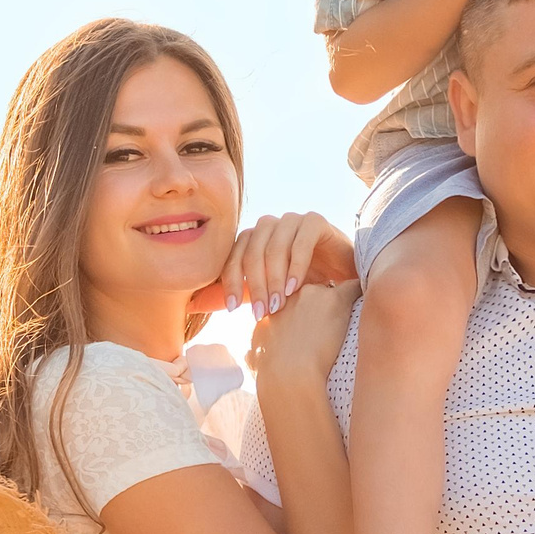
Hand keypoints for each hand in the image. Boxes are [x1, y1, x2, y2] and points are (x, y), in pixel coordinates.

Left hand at [193, 212, 356, 313]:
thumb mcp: (264, 293)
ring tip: (279, 305)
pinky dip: (296, 266)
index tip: (233, 311)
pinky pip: (301, 241)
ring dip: (274, 278)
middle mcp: (270, 225)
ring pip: (274, 246)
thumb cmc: (303, 288)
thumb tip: (191, 305)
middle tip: (261, 313)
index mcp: (253, 239)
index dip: (230, 282)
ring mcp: (293, 220)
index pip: (233, 255)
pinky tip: (296, 289)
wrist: (343, 280)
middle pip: (252, 250)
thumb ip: (234, 296)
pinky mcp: (316, 221)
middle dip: (255, 285)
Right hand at [247, 278, 360, 386]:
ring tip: (349, 313)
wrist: (289, 373)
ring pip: (332, 288)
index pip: (291, 296)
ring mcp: (314, 293)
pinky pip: (353, 287)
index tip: (310, 321)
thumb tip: (249, 357)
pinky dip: (360, 293)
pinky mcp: (335, 299)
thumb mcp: (255, 357)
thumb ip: (254, 351)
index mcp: (273, 305)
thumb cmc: (273, 373)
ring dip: (338, 301)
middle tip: (329, 320)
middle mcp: (292, 293)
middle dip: (320, 302)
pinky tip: (367, 301)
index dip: (302, 308)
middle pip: (311, 290)